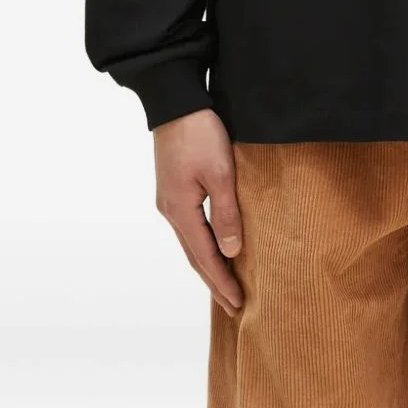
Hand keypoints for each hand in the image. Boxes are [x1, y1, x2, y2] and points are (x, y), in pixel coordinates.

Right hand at [153, 108, 244, 317]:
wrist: (176, 102)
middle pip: (194, 255)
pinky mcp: (173, 187)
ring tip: (225, 283)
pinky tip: (213, 245)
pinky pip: (189, 226)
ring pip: (190, 242)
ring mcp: (169, 198)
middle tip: (234, 305)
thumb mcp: (220, 172)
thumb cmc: (200, 133)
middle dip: (214, 281)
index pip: (205, 257)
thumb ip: (226, 213)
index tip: (238, 304)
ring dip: (208, 264)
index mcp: (181, 210)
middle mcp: (170, 210)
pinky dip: (202, 243)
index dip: (222, 282)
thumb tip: (232, 252)